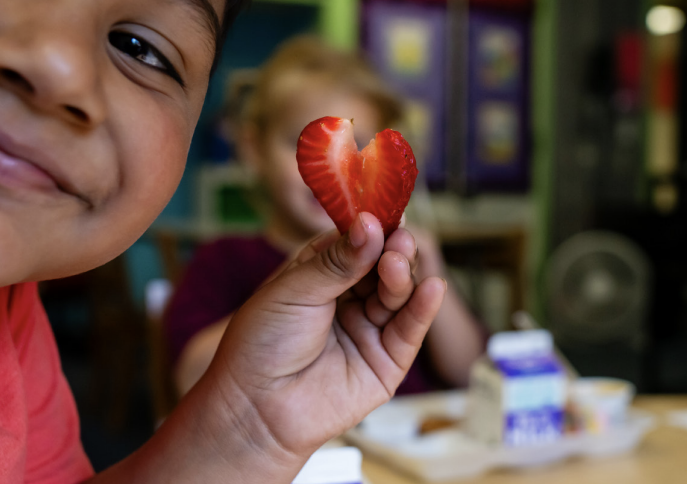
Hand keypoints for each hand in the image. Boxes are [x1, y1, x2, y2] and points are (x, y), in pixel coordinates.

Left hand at [202, 212, 445, 464]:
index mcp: (322, 275)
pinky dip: (422, 307)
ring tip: (397, 263)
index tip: (386, 211)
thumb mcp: (295, 290)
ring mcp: (369, 330)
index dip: (372, 227)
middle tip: (397, 239)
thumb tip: (371, 224)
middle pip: (383, 266)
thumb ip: (338, 261)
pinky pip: (410, 331)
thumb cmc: (262, 344)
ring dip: (402, 276)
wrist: (256, 408)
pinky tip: (431, 287)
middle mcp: (349, 299)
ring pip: (398, 294)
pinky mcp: (387, 363)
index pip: (356, 242)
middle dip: (391, 250)